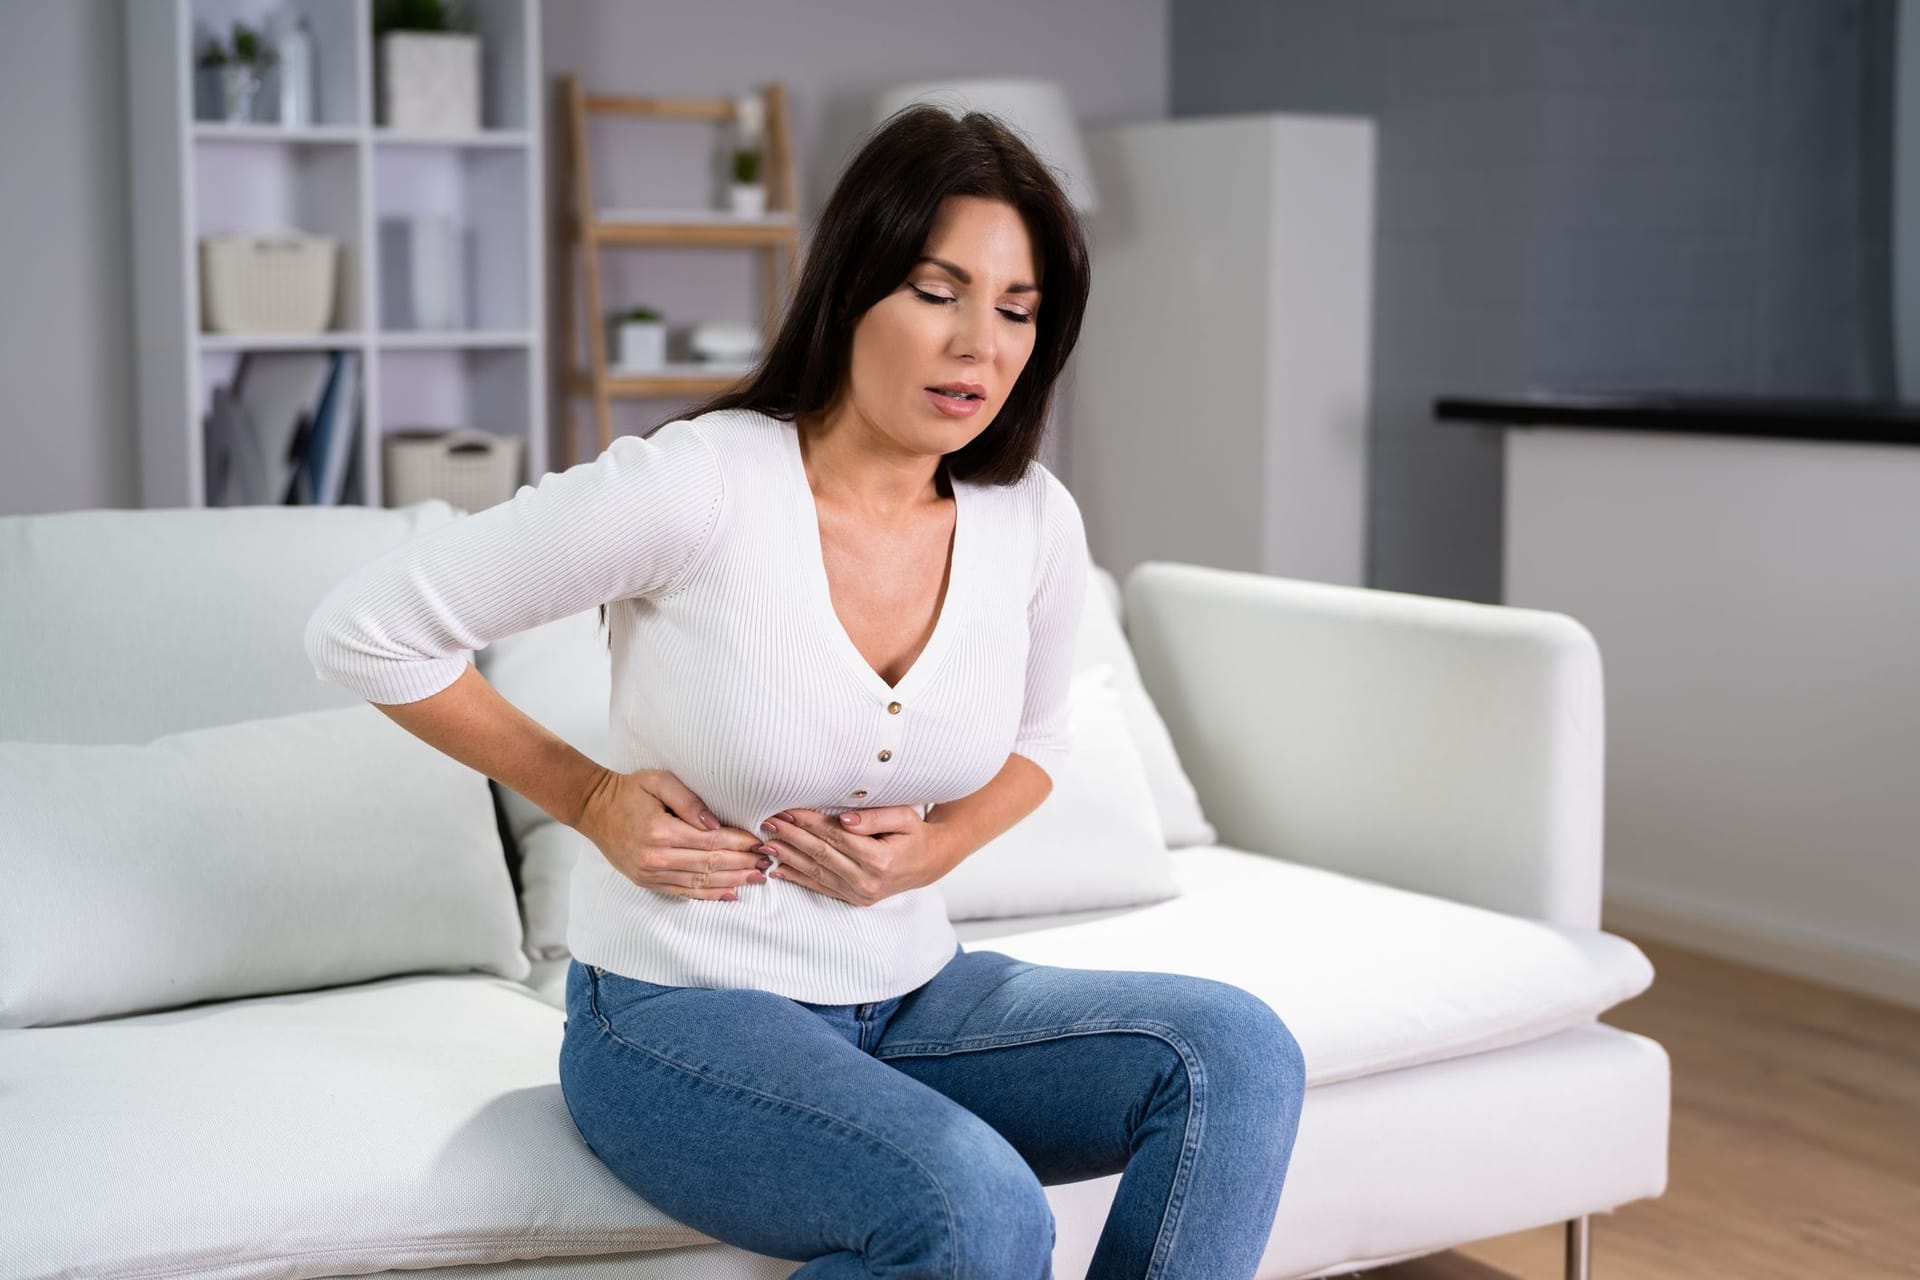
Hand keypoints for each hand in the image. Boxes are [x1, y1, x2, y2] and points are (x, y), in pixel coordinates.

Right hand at [575, 769, 767, 901]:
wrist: (594, 809)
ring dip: (731, 881)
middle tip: (767, 863)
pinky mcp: (647, 881)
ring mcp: (651, 873)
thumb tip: (715, 824)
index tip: (760, 841)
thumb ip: (690, 801)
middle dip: (742, 863)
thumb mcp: (659, 781)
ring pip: (700, 882)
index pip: (711, 841)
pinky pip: (684, 892)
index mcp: (661, 832)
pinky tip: (730, 894)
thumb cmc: (629, 791)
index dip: (739, 843)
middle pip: (710, 865)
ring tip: (756, 878)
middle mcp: (656, 858)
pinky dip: (709, 894)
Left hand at [755, 805, 952, 906]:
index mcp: (880, 859)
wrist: (929, 863)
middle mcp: (867, 880)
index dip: (809, 822)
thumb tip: (845, 819)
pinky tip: (778, 869)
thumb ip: (875, 817)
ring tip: (766, 842)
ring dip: (788, 856)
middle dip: (792, 836)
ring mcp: (860, 893)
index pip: (835, 836)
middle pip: (821, 854)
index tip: (787, 809)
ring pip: (816, 872)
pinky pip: (821, 887)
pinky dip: (798, 878)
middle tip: (768, 821)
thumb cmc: (915, 834)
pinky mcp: (854, 899)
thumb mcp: (904, 817)